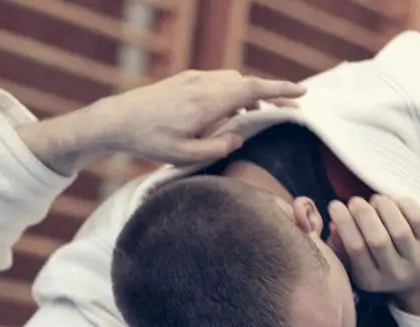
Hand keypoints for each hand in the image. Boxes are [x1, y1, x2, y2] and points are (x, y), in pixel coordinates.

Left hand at [89, 69, 303, 164]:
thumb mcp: (187, 154)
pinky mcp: (185, 80)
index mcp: (209, 102)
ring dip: (247, 96)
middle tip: (285, 112)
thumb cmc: (152, 140)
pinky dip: (230, 94)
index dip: (280, 90)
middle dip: (269, 96)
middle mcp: (204, 84)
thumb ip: (218, 147)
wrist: (119, 120)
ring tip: (254, 118)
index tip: (301, 93)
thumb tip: (239, 138)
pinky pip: (217, 82)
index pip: (253, 90)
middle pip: (246, 84)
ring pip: (232, 81)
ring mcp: (194, 79)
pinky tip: (226, 113)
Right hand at [327, 196, 419, 294]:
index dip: (344, 224)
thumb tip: (333, 223)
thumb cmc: (382, 268)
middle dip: (362, 214)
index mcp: (372, 280)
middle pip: (378, 240)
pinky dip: (403, 205)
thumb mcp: (358, 267)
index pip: (356, 250)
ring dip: (383, 208)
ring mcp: (416, 259)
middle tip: (354, 201)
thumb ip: (342, 247)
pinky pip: (418, 219)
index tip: (335, 205)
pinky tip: (393, 201)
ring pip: (399, 229)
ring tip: (375, 200)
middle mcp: (395, 273)